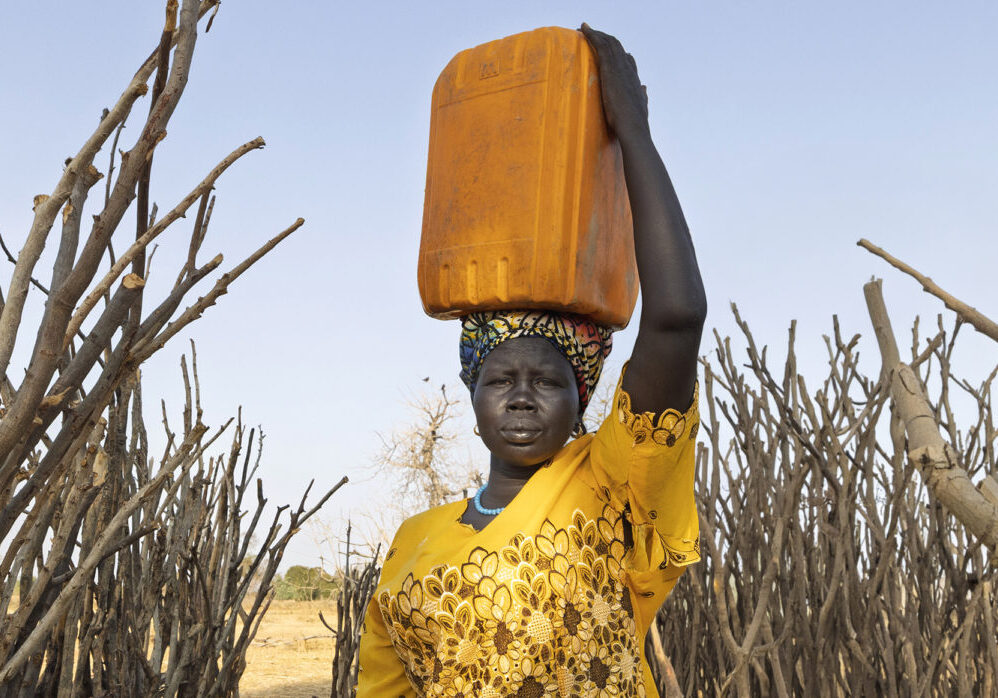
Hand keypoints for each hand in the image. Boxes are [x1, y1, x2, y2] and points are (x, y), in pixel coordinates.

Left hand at [580, 23, 649, 139]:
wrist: (633, 127)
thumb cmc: (634, 125)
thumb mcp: (640, 108)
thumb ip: (642, 97)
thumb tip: (645, 88)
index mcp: (634, 80)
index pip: (627, 60)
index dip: (618, 51)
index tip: (607, 48)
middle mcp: (629, 70)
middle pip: (617, 48)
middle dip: (605, 39)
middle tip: (591, 34)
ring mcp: (620, 68)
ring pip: (609, 43)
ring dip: (596, 34)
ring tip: (584, 28)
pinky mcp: (610, 68)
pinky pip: (601, 45)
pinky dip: (592, 34)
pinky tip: (583, 29)